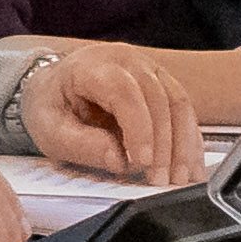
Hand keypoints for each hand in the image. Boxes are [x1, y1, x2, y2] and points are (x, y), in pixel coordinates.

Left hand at [8, 45, 203, 186]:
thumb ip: (81, 145)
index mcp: (93, 66)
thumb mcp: (50, 129)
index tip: (141, 162)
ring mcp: (149, 70)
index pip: (125, 93)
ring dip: (183, 145)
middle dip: (164, 145)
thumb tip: (118, 160)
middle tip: (159, 180)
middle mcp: (127, 61)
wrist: (55, 86)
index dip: (139, 129)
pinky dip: (190, 141)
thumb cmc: (52, 104)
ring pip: (179, 104)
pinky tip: (190, 166)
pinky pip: (185, 111)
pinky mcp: (163, 84)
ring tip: (178, 178)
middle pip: (158, 99)